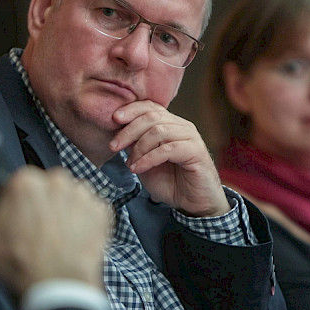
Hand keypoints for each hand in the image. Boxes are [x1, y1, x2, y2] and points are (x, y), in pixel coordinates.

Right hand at [0, 166, 111, 294]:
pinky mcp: (101, 210)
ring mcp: (82, 194)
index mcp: (25, 181)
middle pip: (47, 186)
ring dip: (65, 210)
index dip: (17, 202)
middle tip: (37, 230)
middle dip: (42, 203)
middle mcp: (56, 180)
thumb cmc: (18, 267)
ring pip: (70, 195)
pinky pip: (92, 209)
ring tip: (57, 236)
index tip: (18, 220)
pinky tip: (74, 239)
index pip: (21, 182)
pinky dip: (85, 221)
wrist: (57, 288)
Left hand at [110, 100, 229, 216]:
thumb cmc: (171, 182)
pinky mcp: (196, 151)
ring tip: (129, 164)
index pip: (150, 106)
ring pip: (159, 131)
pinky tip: (138, 169)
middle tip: (114, 146)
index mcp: (170, 124)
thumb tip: (118, 134)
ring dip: (139, 147)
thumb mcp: (146, 162)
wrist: (194, 202)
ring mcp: (190, 137)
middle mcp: (182, 126)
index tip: (113, 119)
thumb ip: (135, 147)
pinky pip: (168, 149)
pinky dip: (149, 158)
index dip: (131, 110)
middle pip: (151, 116)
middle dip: (129, 131)